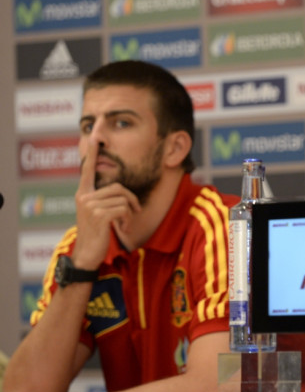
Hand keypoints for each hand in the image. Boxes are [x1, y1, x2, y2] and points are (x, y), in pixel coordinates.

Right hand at [73, 142, 140, 268]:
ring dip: (129, 213)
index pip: (88, 169)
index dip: (92, 154)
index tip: (95, 137)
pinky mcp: (99, 215)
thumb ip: (103, 200)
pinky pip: (124, 209)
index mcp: (83, 193)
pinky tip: (123, 229)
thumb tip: (122, 192)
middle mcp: (84, 196)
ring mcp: (90, 205)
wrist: (87, 254)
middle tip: (135, 211)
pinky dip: (128, 219)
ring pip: (123, 199)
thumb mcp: (96, 213)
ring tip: (124, 224)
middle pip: (118, 187)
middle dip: (131, 200)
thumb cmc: (96, 234)